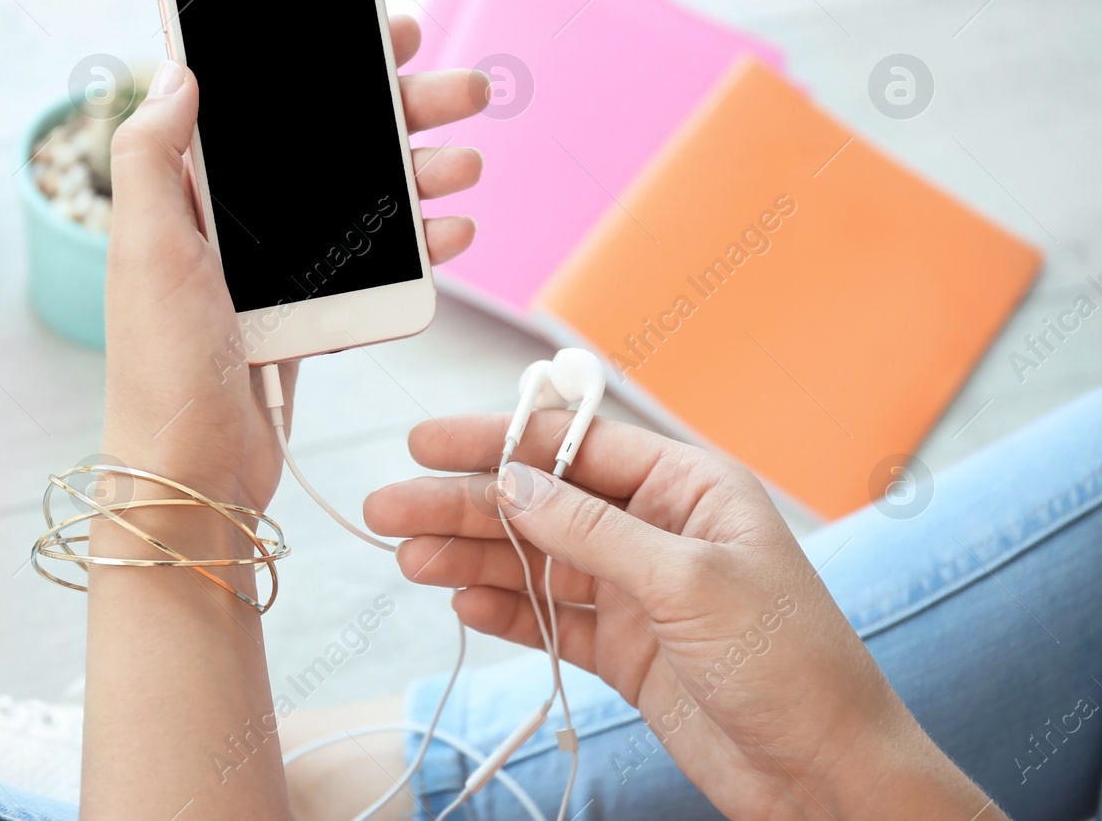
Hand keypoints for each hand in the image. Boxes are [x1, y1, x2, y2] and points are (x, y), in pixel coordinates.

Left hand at [102, 16, 487, 510]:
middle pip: (330, 144)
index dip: (320, 59)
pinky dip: (418, 247)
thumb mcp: (145, 248)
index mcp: (193, 192)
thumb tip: (177, 69)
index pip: (264, 103)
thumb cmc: (160, 365)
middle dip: (399, 111)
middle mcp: (237, 221)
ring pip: (365, 201)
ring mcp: (278, 268)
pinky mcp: (309, 314)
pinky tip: (454, 233)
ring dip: (421, 174)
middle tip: (462, 89)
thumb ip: (151, 154)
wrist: (192, 476)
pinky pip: (375, 265)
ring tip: (467, 161)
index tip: (381, 31)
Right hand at [363, 414, 1001, 819]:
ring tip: (406, 559)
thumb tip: (514, 481)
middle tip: (389, 509)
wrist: (827, 776)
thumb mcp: (688, 583)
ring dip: (471, 559)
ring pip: (536, 562)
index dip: (497, 440)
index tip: (428, 443)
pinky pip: (551, 618)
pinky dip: (506, 611)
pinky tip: (462, 603)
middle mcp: (658, 530)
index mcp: (689, 489)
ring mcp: (639, 591)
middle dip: (464, 505)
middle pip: (542, 504)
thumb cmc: (790, 665)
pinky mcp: (627, 649)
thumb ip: (593, 532)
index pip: (576, 445)